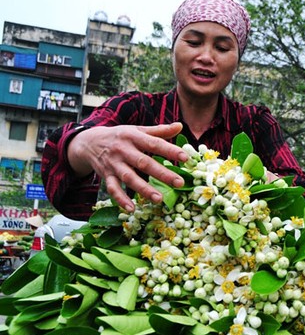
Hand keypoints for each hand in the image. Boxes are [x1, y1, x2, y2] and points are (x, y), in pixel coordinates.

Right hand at [67, 123, 188, 211]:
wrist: (90, 142)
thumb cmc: (121, 136)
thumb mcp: (138, 130)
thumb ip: (159, 131)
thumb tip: (180, 126)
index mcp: (134, 137)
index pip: (154, 143)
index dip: (170, 150)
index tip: (185, 158)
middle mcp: (123, 150)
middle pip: (144, 163)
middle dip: (162, 173)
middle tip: (179, 183)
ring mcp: (114, 164)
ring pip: (129, 178)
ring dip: (144, 189)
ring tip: (159, 199)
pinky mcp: (106, 176)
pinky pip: (112, 188)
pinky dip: (121, 199)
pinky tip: (132, 209)